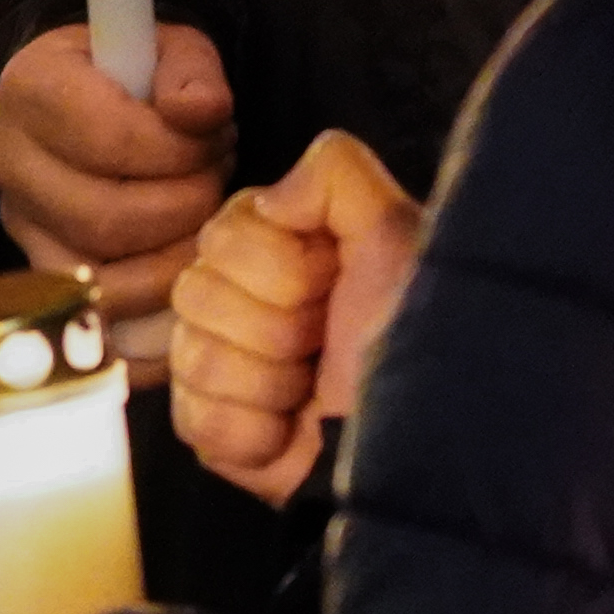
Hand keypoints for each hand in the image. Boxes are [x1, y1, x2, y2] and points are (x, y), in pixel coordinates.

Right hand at [0, 20, 234, 325]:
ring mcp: (15, 220)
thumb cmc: (135, 75)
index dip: (182, 149)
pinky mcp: (37, 265)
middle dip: (185, 203)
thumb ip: (192, 74)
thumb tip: (204, 113)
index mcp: (30, 86)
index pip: (111, 138)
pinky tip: (188, 256)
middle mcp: (6, 157)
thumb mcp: (170, 49)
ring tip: (204, 208)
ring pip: (102, 267)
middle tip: (219, 176)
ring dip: (175, 247)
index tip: (219, 136)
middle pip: (105, 215)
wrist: (88, 103)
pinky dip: (155, 291)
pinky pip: (99, 303)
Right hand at [166, 130, 424, 506]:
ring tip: (309, 392)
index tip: (331, 287)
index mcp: (276, 247)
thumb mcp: (394, 232)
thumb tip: (266, 199)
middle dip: (273, 328)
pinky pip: (192, 419)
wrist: (421, 440)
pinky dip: (250, 432)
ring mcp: (221, 367)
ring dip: (266, 382)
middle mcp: (240, 299)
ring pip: (192, 355)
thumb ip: (335, 173)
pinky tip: (286, 433)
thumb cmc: (409, 332)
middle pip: (195, 292)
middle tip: (321, 346)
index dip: (278, 269)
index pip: (220, 237)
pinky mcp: (214, 432)